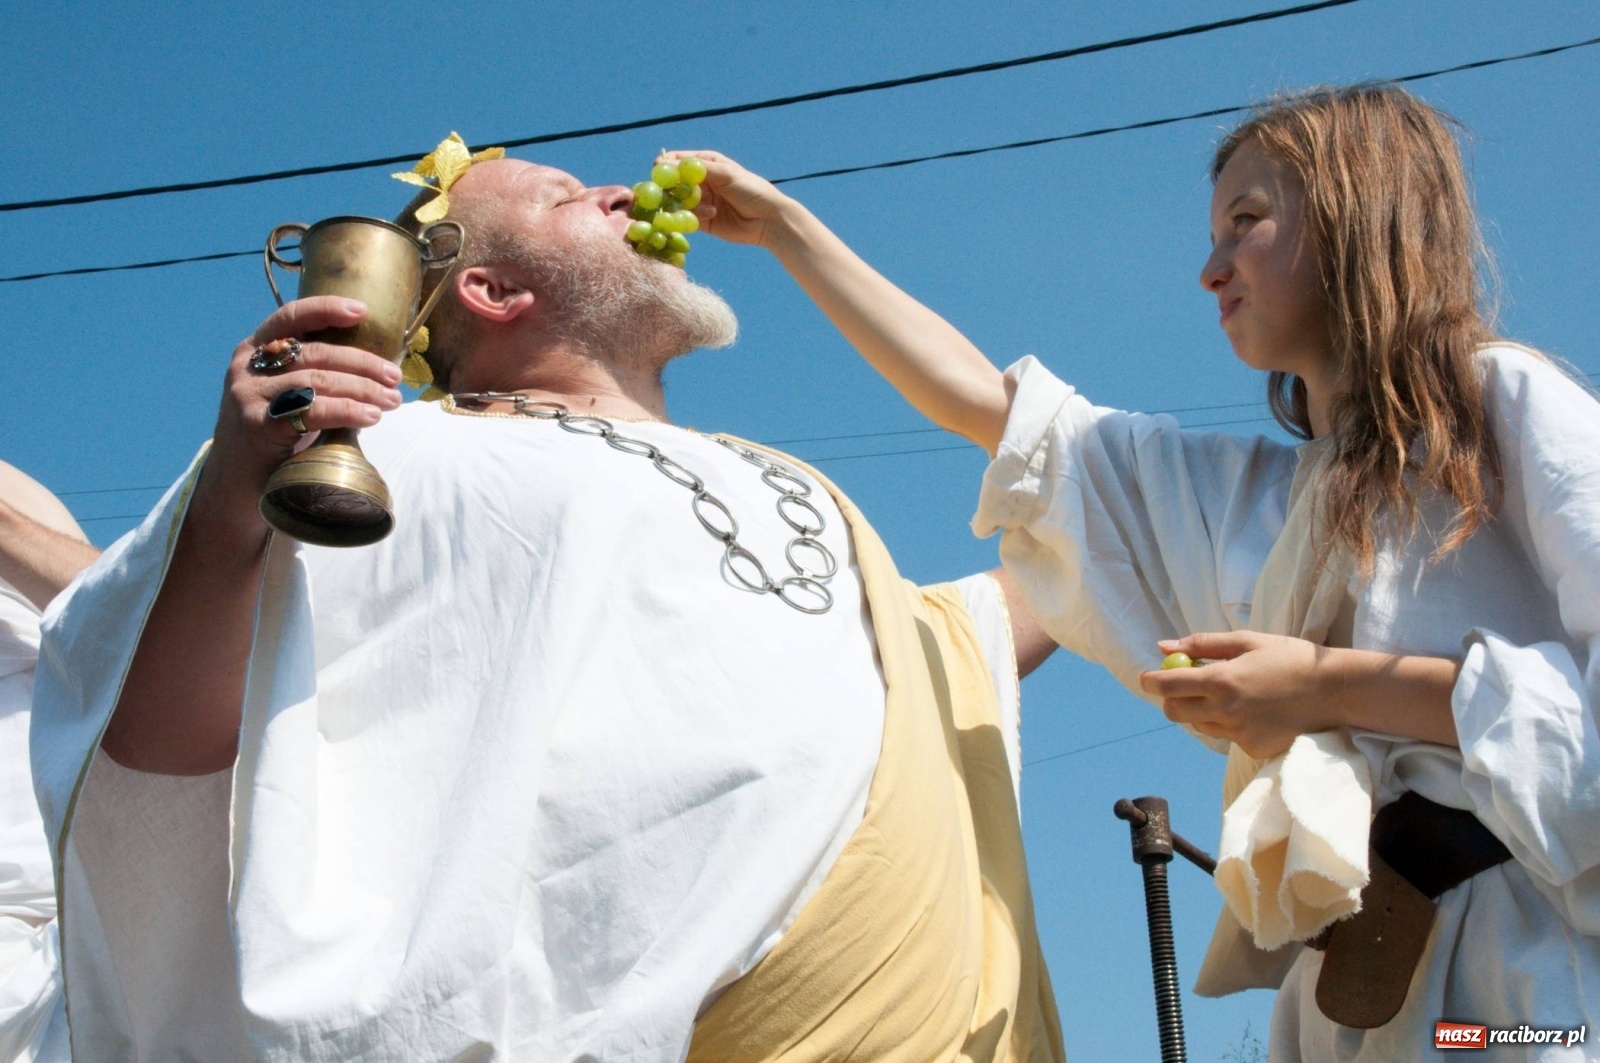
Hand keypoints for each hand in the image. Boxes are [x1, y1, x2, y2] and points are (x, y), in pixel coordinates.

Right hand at [201, 297, 402, 530]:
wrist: (236, 488)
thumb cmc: (272, 441)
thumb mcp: (286, 398)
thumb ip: (314, 378)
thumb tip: (376, 370)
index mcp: (253, 352)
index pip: (290, 317)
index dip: (326, 309)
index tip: (362, 311)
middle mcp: (247, 368)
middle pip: (315, 352)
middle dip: (362, 363)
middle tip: (394, 377)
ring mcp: (249, 395)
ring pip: (317, 380)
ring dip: (362, 389)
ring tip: (391, 401)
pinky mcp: (257, 424)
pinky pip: (312, 410)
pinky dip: (348, 411)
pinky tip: (370, 416)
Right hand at [659, 150, 796, 248]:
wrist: (768, 219)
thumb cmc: (751, 189)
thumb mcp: (725, 173)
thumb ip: (697, 169)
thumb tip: (666, 163)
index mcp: (706, 163)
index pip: (678, 160)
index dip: (666, 165)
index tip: (658, 170)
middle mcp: (701, 181)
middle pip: (674, 182)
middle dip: (669, 187)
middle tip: (668, 192)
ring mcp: (701, 201)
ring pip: (678, 202)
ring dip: (683, 204)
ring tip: (702, 205)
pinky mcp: (703, 221)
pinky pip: (687, 219)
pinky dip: (692, 217)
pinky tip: (711, 215)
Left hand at [1139, 630, 1340, 758]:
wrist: (1334, 692)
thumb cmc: (1291, 658)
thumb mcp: (1247, 641)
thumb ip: (1202, 644)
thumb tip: (1164, 646)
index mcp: (1222, 680)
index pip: (1167, 686)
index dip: (1150, 680)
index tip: (1148, 676)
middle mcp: (1226, 711)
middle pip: (1174, 711)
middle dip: (1171, 698)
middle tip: (1185, 685)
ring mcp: (1239, 734)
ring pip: (1198, 725)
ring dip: (1199, 710)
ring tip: (1228, 694)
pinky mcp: (1252, 749)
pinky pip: (1225, 736)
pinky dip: (1227, 723)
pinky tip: (1252, 709)